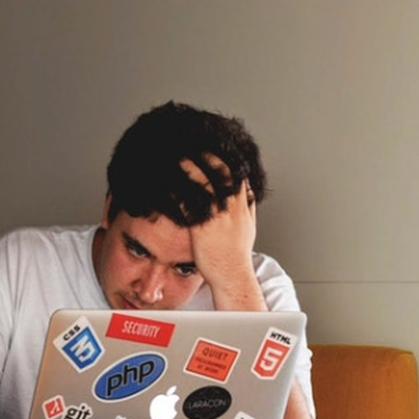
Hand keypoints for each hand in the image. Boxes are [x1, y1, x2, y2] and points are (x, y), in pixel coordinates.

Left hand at [179, 156, 266, 310]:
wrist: (232, 274)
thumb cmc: (237, 255)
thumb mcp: (249, 227)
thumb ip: (248, 208)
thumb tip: (250, 193)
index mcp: (242, 206)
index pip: (236, 174)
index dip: (225, 159)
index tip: (216, 148)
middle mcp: (231, 208)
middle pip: (221, 173)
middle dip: (208, 156)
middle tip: (195, 144)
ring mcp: (217, 217)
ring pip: (205, 184)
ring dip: (191, 167)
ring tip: (179, 156)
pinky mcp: (202, 227)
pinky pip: (189, 203)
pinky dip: (179, 190)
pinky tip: (168, 182)